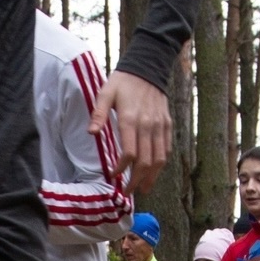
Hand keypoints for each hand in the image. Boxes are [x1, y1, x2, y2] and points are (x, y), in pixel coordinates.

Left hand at [92, 70, 170, 194]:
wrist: (148, 69)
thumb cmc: (123, 82)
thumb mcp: (105, 93)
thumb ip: (98, 114)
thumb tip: (92, 133)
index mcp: (131, 120)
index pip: (129, 153)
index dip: (122, 168)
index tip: (114, 175)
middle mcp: (148, 126)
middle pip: (146, 161)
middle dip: (137, 180)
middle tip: (129, 191)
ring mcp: (160, 126)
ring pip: (159, 159)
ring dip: (152, 177)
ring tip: (144, 188)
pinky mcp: (167, 125)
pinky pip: (166, 148)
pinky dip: (161, 163)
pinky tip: (154, 171)